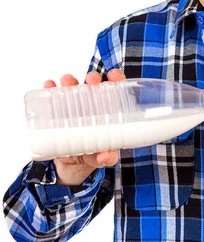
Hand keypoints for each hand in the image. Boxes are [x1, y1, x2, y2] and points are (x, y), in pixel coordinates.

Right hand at [44, 69, 125, 185]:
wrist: (72, 164)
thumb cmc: (94, 155)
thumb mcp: (103, 157)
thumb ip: (107, 158)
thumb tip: (104, 156)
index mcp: (108, 110)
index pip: (115, 88)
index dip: (116, 78)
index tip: (113, 76)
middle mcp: (92, 103)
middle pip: (94, 84)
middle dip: (93, 77)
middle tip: (91, 80)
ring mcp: (74, 105)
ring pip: (73, 87)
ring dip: (70, 81)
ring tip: (67, 81)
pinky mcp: (57, 110)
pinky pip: (53, 96)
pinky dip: (51, 88)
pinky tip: (49, 85)